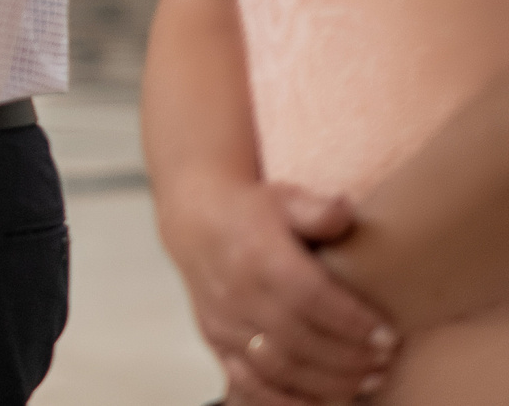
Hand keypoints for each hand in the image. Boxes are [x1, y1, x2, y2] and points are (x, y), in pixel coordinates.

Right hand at [162, 177, 394, 403]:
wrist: (195, 220)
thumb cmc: (251, 212)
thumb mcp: (285, 198)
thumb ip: (318, 209)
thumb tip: (346, 211)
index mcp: (258, 255)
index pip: (311, 297)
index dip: (352, 322)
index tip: (388, 334)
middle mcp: (238, 292)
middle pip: (299, 340)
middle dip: (349, 359)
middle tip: (384, 363)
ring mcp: (224, 321)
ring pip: (278, 366)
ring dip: (326, 383)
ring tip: (365, 383)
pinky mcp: (216, 341)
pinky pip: (248, 382)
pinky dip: (284, 400)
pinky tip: (320, 401)